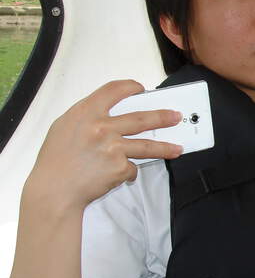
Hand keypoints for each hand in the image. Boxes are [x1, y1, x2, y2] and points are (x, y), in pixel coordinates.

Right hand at [24, 79, 182, 213]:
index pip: (114, 90)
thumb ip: (88, 117)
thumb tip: (109, 112)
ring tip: (177, 148)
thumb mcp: (64, 127)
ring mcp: (113, 147)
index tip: (141, 88)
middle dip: (163, 117)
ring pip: (147, 145)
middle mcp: (101, 127)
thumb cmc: (56, 161)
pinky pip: (131, 167)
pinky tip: (114, 174)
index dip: (130, 87)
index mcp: (86, 113)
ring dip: (165, 147)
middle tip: (176, 116)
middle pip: (141, 118)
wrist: (54, 191)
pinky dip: (126, 171)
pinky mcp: (119, 167)